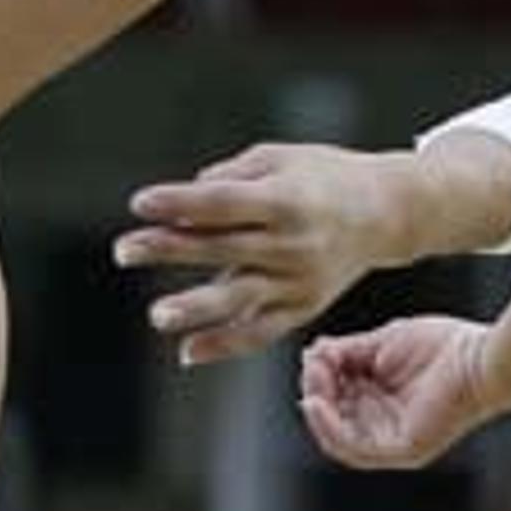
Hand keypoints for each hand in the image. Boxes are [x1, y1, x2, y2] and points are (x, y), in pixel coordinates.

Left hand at [115, 142, 408, 365]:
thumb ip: (230, 177)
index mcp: (288, 198)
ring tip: (157, 316)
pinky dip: (227, 344)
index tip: (139, 203)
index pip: (224, 203)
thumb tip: (183, 201)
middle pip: (223, 248)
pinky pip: (262, 332)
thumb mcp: (280, 158)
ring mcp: (300, 279)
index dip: (180, 203)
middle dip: (170, 249)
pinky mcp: (305, 306)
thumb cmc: (323, 176)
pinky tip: (189, 352)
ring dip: (197, 308)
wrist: (386, 212)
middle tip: (123, 250)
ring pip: (242, 298)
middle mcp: (294, 242)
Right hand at [298, 317, 500, 471]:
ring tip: (313, 384)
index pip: (339, 399)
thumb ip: (348, 351)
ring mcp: (394, 441)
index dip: (321, 378)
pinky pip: (356, 449)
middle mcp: (386, 424)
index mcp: (384, 400)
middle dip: (318, 390)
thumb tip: (312, 354)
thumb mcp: (383, 343)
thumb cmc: (444, 347)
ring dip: (319, 410)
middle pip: (335, 417)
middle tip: (314, 364)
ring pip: (338, 438)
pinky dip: (330, 429)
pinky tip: (318, 404)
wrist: (481, 359)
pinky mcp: (403, 450)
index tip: (314, 353)